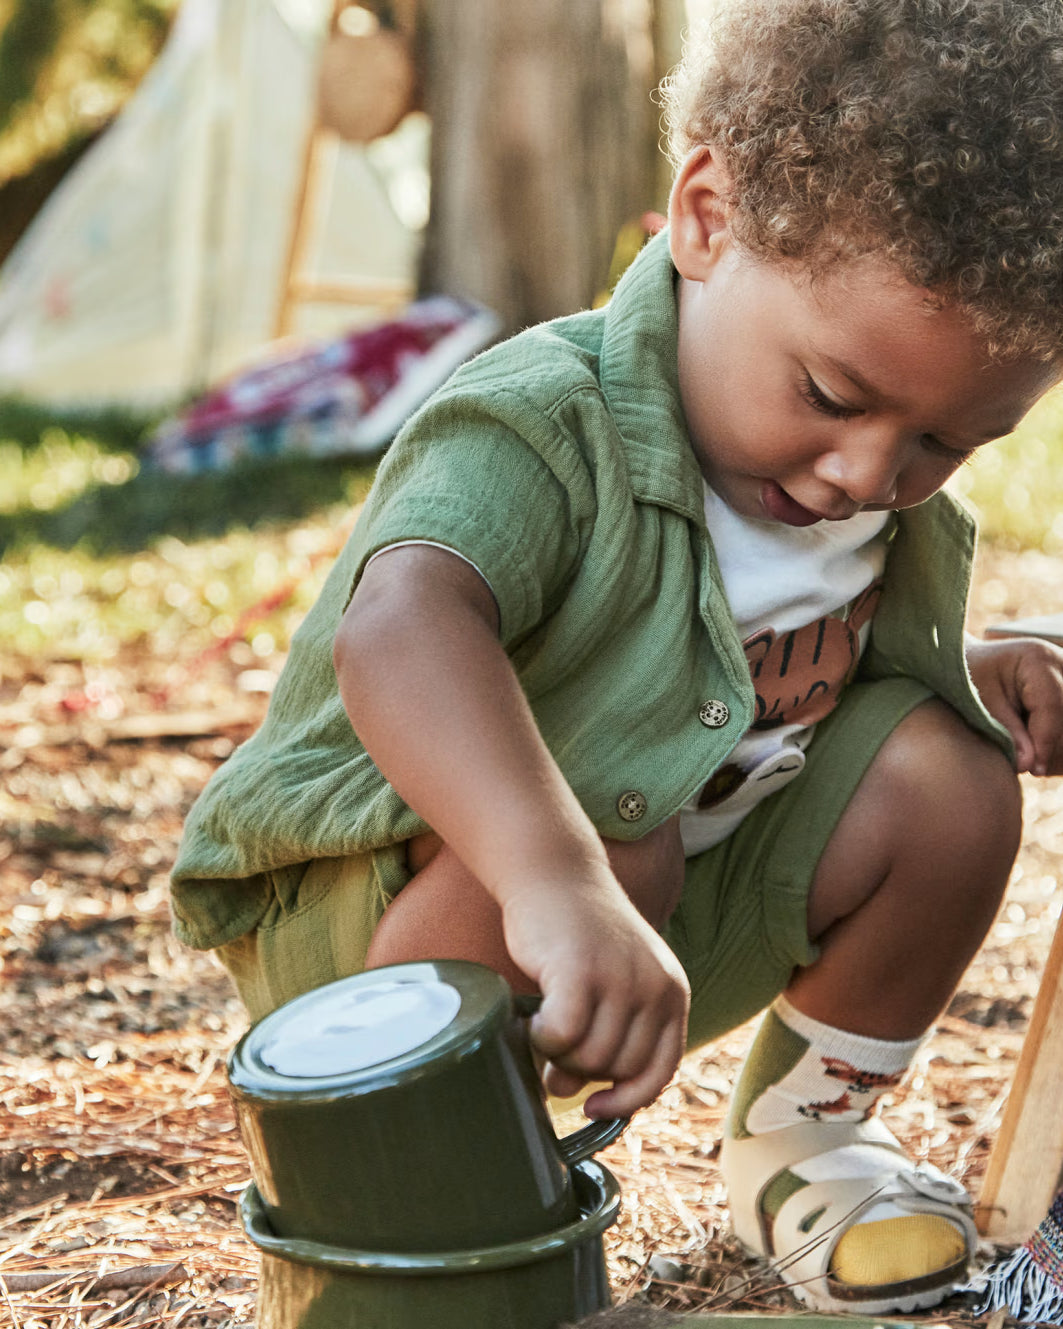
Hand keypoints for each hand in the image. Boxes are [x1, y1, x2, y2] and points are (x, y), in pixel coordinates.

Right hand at [500, 872, 689, 1119]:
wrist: (555, 874)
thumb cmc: (576, 935)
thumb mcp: (615, 982)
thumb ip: (610, 1034)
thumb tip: (575, 1094)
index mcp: (671, 992)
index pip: (660, 1070)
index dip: (627, 1099)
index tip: (594, 1107)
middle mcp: (654, 986)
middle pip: (619, 1069)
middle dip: (582, 1073)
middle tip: (553, 1054)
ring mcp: (620, 977)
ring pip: (590, 1058)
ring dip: (558, 1057)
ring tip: (543, 1030)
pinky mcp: (581, 970)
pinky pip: (562, 1037)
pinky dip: (542, 1040)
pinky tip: (533, 1022)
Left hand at [967, 635, 1062, 775]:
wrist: (974, 663)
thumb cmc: (971, 678)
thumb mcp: (983, 704)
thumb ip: (1009, 733)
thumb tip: (1030, 766)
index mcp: (1037, 659)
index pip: (1051, 706)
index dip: (1045, 742)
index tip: (1034, 770)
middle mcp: (1062, 663)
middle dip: (1052, 746)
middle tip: (1029, 768)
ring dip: (1058, 748)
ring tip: (1032, 762)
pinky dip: (1059, 744)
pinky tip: (1041, 754)